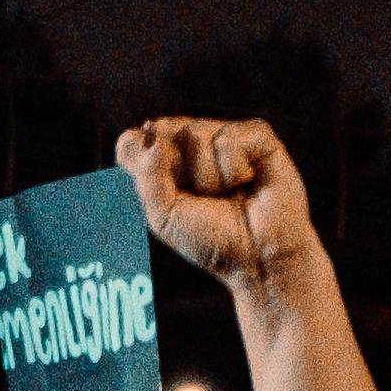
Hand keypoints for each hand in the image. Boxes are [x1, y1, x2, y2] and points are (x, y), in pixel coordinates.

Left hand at [117, 115, 328, 294]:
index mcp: (165, 164)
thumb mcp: (163, 215)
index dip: (140, 158)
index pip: (131, 141)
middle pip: (162, 131)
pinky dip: (234, 170)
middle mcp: (193, 146)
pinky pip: (228, 138)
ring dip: (209, 177)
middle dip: (179, 173)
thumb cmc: (212, 241)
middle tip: (204, 199)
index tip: (162, 190)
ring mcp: (225, 138)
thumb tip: (154, 130)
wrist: (259, 260)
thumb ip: (147, 174)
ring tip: (231, 195)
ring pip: (194, 133)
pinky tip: (249, 184)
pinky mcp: (257, 137)